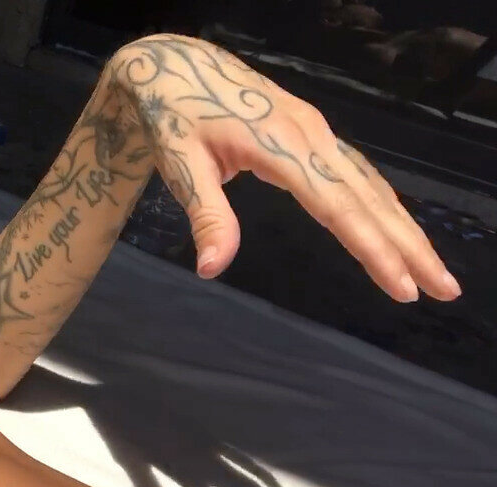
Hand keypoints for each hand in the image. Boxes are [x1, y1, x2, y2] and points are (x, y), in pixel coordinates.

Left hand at [107, 34, 461, 302]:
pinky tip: (395, 230)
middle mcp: (311, 137)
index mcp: (282, 146)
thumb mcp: (180, 166)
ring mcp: (316, 132)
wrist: (174, 68)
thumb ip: (205, 215)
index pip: (338, 207)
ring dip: (404, 229)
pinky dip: (381, 206)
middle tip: (444, 289)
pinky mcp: (312, 133)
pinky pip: (357, 174)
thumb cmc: (172, 117)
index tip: (401, 285)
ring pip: (371, 186)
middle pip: (370, 199)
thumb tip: (212, 268)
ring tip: (432, 271)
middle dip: (410, 246)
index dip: (371, 249)